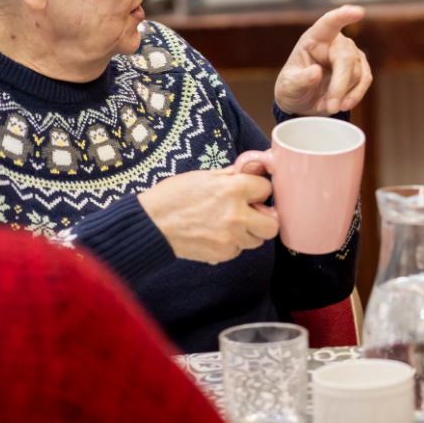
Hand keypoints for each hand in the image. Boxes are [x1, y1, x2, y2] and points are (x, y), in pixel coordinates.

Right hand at [138, 169, 278, 264]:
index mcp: (234, 190)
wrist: (151, 224)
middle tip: (250, 213)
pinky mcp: (223, 254)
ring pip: (257, 240)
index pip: (266, 189)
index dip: (257, 189)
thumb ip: (232, 175)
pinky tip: (215, 234)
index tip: (250, 191)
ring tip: (227, 224)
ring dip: (248, 232)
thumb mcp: (204, 176)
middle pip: (272, 224)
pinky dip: (231, 244)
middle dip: (264, 218)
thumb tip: (254, 168)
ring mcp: (231, 238)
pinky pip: (239, 250)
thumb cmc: (173, 196)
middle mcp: (237, 215)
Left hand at [275, 5, 372, 115]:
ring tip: (329, 106)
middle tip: (330, 106)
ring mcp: (350, 53)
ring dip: (345, 94)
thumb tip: (315, 72)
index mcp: (313, 39)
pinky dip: (355, 95)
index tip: (358, 12)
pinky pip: (366, 80)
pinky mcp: (361, 67)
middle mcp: (334, 42)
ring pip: (358, 72)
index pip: (328, 23)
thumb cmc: (292, 88)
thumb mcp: (288, 87)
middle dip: (340, 85)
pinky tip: (343, 104)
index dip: (343, 16)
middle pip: (346, 58)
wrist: (303, 102)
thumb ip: (299, 80)